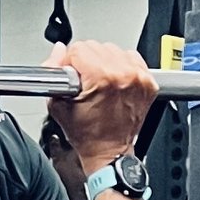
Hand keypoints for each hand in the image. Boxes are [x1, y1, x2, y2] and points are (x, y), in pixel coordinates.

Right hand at [49, 40, 156, 171]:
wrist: (109, 152)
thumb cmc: (87, 135)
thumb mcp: (58, 104)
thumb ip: (52, 72)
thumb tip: (58, 51)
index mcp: (101, 78)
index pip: (79, 49)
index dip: (69, 63)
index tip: (71, 77)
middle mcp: (123, 75)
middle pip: (96, 46)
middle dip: (86, 62)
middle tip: (85, 83)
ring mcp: (138, 78)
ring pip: (113, 50)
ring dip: (104, 63)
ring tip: (100, 84)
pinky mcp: (147, 83)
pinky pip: (131, 59)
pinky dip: (121, 66)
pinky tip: (115, 82)